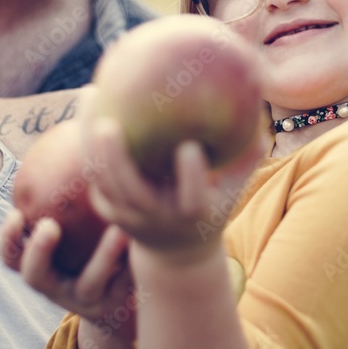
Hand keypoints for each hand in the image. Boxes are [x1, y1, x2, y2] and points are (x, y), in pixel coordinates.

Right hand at [0, 208, 136, 335]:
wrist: (120, 301)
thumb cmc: (89, 253)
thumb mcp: (72, 236)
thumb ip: (63, 205)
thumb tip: (63, 149)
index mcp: (41, 269)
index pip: (12, 258)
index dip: (9, 239)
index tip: (16, 213)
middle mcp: (58, 289)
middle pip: (35, 276)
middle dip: (38, 251)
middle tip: (49, 225)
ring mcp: (86, 300)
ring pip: (90, 283)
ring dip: (103, 256)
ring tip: (119, 230)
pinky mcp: (115, 305)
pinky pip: (123, 285)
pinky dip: (132, 262)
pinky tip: (145, 239)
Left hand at [87, 116, 262, 263]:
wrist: (176, 254)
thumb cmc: (212, 207)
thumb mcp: (235, 187)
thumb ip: (248, 153)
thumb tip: (262, 107)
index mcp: (192, 215)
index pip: (191, 199)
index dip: (191, 177)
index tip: (189, 147)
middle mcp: (156, 218)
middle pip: (130, 191)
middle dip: (116, 158)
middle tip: (109, 121)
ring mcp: (127, 217)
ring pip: (102, 180)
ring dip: (89, 140)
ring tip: (90, 94)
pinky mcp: (107, 211)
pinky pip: (93, 175)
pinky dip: (85, 143)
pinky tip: (89, 106)